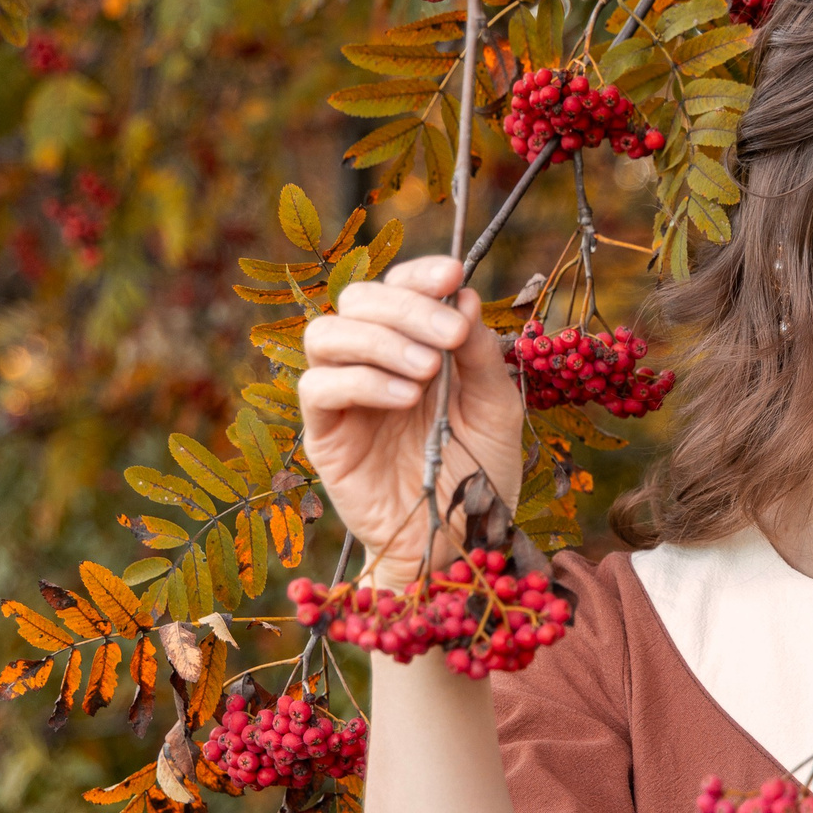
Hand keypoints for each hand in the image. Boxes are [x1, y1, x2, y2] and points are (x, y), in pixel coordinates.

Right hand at [299, 253, 525, 589]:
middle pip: (356, 300)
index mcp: (412, 346)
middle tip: (450, 334)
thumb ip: (478, 353)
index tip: (453, 272)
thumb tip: (463, 294)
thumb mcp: (496, 407)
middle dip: (405, 306)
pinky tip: (405, 398)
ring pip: (326, 334)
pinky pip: (317, 388)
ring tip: (428, 372)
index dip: (418, 273)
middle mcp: (371, 363)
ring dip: (381, 340)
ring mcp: (343, 398)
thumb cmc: (478, 473)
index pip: (396, 288)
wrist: (461, 541)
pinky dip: (361, 381)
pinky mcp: (324, 435)